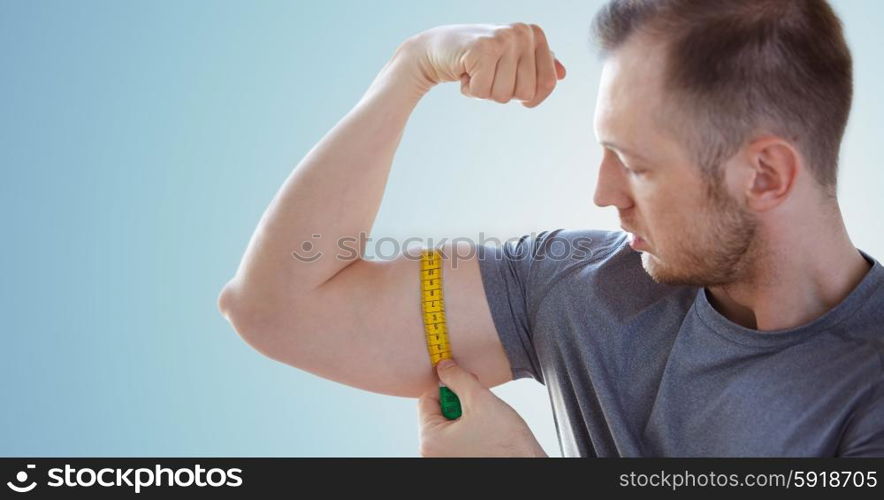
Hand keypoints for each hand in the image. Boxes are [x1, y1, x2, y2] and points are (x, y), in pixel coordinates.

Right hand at [402, 23, 566, 107]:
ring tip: (476, 71)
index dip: (528, 96)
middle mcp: (523, 32)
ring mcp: (503, 38)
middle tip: (488, 73)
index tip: (509, 81)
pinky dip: (471, 90)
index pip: (548, 84)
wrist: (437, 50)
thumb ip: (538, 65)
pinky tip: (465, 71)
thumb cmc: (477, 57)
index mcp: (535, 34)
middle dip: (503, 93)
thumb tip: (562, 74)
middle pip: (526, 93)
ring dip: (486, 92)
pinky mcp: (483, 49)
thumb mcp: (510, 59)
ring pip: (505, 95)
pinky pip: (483, 92)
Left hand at [417, 358, 547, 456]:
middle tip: (479, 403)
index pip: (426, 400)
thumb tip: (444, 367)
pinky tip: (486, 431)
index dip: (447, 387)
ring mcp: (444, 460)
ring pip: (448, 425)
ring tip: (485, 420)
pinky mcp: (457, 461)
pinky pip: (456, 438)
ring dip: (465, 415)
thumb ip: (458, 378)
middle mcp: (432, 454)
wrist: (528, 465)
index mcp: (430, 440)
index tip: (464, 384)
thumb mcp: (480, 400)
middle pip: (437, 413)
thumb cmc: (507, 444)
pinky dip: (468, 429)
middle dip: (458, 403)